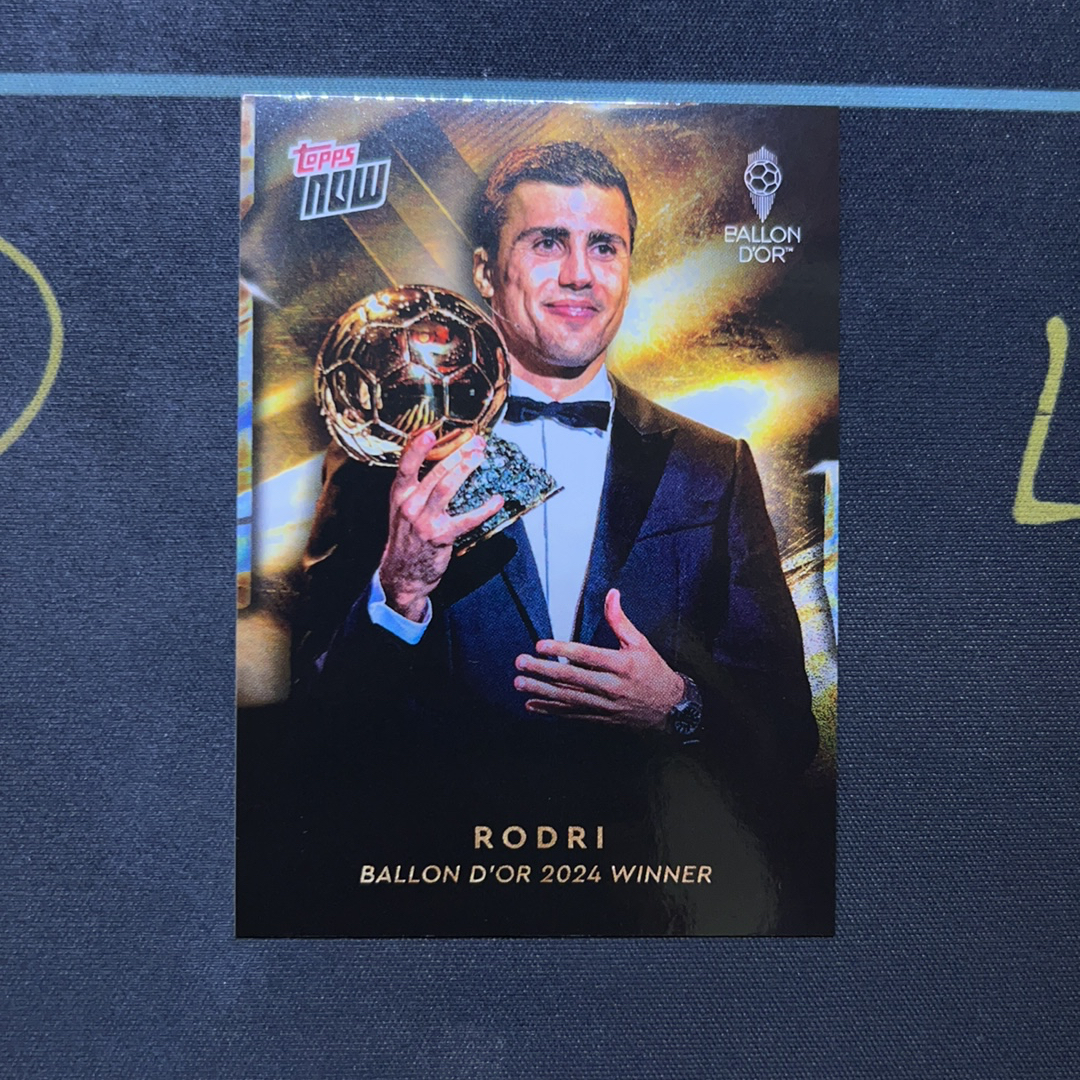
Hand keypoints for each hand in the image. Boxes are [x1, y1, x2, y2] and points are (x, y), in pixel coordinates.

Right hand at [378, 430, 502, 619]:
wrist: (402, 574)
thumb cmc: (407, 538)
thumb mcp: (403, 510)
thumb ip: (417, 488)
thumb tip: (444, 463)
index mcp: (400, 495)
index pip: (406, 465)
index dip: (417, 447)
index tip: (431, 431)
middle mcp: (410, 505)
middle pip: (435, 472)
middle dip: (458, 454)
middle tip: (476, 442)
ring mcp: (424, 521)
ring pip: (447, 488)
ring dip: (466, 469)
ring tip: (481, 457)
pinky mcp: (441, 536)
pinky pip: (466, 519)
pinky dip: (484, 509)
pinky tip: (496, 501)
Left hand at [513, 589, 684, 729]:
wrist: (669, 708)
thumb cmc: (653, 671)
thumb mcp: (640, 643)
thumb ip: (620, 620)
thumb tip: (612, 594)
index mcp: (621, 665)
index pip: (586, 656)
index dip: (561, 651)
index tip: (540, 646)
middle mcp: (611, 686)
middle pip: (571, 678)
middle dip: (542, 671)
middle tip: (521, 663)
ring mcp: (604, 705)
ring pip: (567, 698)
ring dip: (540, 691)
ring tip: (520, 684)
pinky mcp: (599, 717)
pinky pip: (571, 714)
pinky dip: (550, 710)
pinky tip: (532, 705)